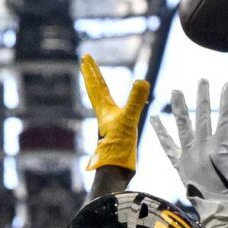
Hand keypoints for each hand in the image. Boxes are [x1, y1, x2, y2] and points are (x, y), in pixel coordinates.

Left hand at [81, 53, 151, 173]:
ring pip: (102, 102)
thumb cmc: (119, 148)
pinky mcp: (118, 134)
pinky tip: (117, 109)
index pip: (97, 85)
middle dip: (92, 76)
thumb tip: (142, 81)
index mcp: (105, 110)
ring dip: (100, 90)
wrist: (116, 171)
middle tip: (85, 63)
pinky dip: (114, 106)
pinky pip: (115, 113)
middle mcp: (105, 115)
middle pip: (96, 91)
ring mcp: (110, 124)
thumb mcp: (129, 120)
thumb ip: (135, 101)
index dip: (92, 70)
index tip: (86, 56)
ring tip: (99, 83)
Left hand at [152, 78, 227, 221]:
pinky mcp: (179, 167)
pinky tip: (155, 118)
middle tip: (202, 80)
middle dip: (203, 97)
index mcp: (220, 145)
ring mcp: (188, 157)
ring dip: (179, 107)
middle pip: (203, 116)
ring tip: (176, 90)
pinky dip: (161, 133)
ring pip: (182, 127)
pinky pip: (167, 147)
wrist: (224, 215)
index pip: (226, 116)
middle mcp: (201, 147)